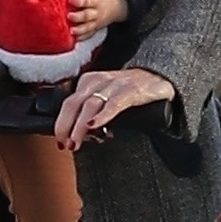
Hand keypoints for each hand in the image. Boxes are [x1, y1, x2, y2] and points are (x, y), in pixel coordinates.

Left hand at [55, 65, 175, 151]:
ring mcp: (116, 85)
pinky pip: (114, 103)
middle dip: (65, 125)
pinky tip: (94, 126)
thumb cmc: (132, 91)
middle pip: (74, 103)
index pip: (68, 102)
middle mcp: (100, 81)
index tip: (59, 140)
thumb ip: (92, 113)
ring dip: (80, 126)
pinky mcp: (133, 90)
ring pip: (90, 104)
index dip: (60, 123)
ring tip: (76, 142)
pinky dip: (103, 115)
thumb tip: (78, 136)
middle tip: (64, 144)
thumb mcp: (107, 98)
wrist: (161, 77)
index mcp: (90, 82)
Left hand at [68, 0, 128, 40]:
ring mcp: (96, 22)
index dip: (80, 1)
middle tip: (69, 16)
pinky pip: (89, 34)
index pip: (88, 1)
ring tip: (71, 31)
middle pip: (87, 15)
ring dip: (80, 29)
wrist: (118, 6)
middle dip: (78, 17)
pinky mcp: (95, 28)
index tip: (71, 0)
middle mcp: (97, 12)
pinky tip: (75, 39)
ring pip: (88, 27)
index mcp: (97, 0)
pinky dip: (83, 37)